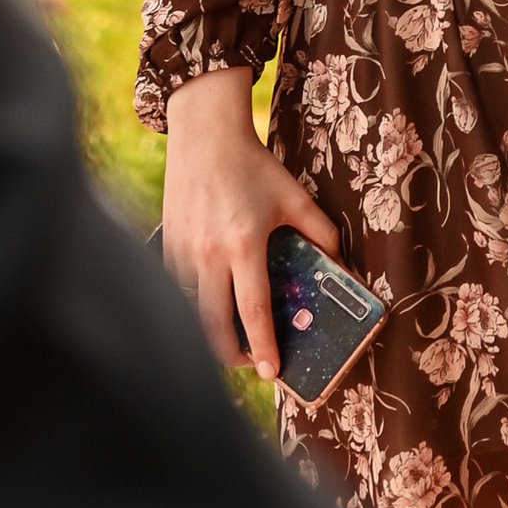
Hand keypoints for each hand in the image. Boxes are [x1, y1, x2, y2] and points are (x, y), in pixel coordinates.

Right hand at [160, 63, 338, 378]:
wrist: (204, 134)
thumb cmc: (252, 165)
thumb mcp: (294, 196)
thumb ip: (322, 231)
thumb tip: (340, 263)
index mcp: (243, 244)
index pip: (253, 311)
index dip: (263, 347)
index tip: (271, 372)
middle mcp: (208, 254)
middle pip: (213, 327)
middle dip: (232, 355)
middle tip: (253, 361)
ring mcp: (183, 252)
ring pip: (191, 312)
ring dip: (211, 333)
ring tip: (233, 338)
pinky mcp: (167, 245)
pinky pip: (177, 290)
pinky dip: (193, 305)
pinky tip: (210, 304)